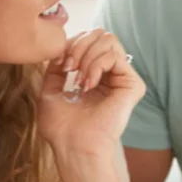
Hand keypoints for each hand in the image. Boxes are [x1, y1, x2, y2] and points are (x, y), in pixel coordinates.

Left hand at [37, 29, 144, 158]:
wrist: (73, 146)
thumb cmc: (61, 128)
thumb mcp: (49, 91)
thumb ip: (55, 67)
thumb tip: (61, 49)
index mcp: (94, 76)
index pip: (89, 40)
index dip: (72, 43)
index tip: (59, 63)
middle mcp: (110, 75)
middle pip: (101, 34)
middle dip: (79, 44)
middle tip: (68, 67)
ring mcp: (122, 79)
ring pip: (109, 40)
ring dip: (87, 55)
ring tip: (79, 79)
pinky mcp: (132, 85)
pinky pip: (115, 56)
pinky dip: (96, 65)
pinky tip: (88, 85)